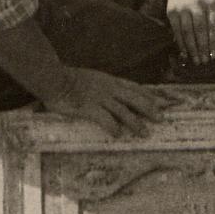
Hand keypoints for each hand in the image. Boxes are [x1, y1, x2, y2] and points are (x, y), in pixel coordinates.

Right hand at [44, 67, 167, 136]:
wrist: (53, 78)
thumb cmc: (67, 78)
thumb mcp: (90, 78)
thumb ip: (100, 85)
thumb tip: (109, 94)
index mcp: (109, 81)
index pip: (134, 87)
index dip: (148, 95)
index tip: (160, 101)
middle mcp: (108, 89)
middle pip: (134, 99)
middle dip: (149, 109)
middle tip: (161, 119)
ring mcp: (100, 98)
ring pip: (123, 111)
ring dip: (135, 123)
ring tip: (144, 133)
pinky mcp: (89, 108)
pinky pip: (105, 119)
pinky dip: (113, 127)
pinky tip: (117, 135)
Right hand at [165, 0, 214, 64]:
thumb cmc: (203, 2)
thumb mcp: (212, 6)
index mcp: (211, 3)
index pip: (214, 25)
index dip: (214, 41)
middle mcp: (197, 4)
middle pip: (200, 29)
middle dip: (203, 47)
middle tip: (205, 61)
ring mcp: (183, 8)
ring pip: (187, 32)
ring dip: (192, 48)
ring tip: (196, 61)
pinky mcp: (172, 12)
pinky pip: (177, 31)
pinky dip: (181, 44)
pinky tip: (185, 54)